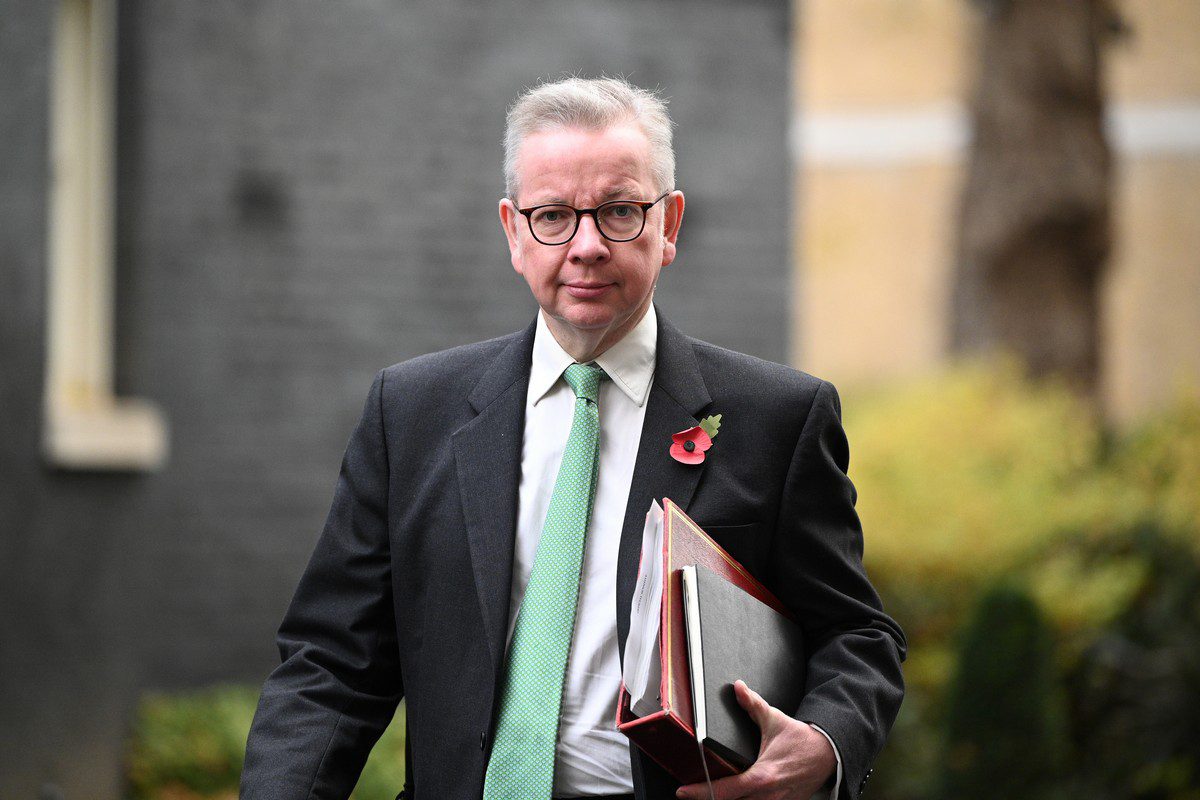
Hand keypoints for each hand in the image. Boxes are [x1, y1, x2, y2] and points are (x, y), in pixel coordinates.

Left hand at [676, 680, 836, 799]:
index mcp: (762, 776)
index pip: (725, 790)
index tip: (683, 792)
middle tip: (692, 793)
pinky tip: (733, 798)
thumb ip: (752, 704)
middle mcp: (768, 796)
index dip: (701, 792)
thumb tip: (738, 687)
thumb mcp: (774, 720)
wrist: (828, 754)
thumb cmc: (800, 740)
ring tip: (709, 795)